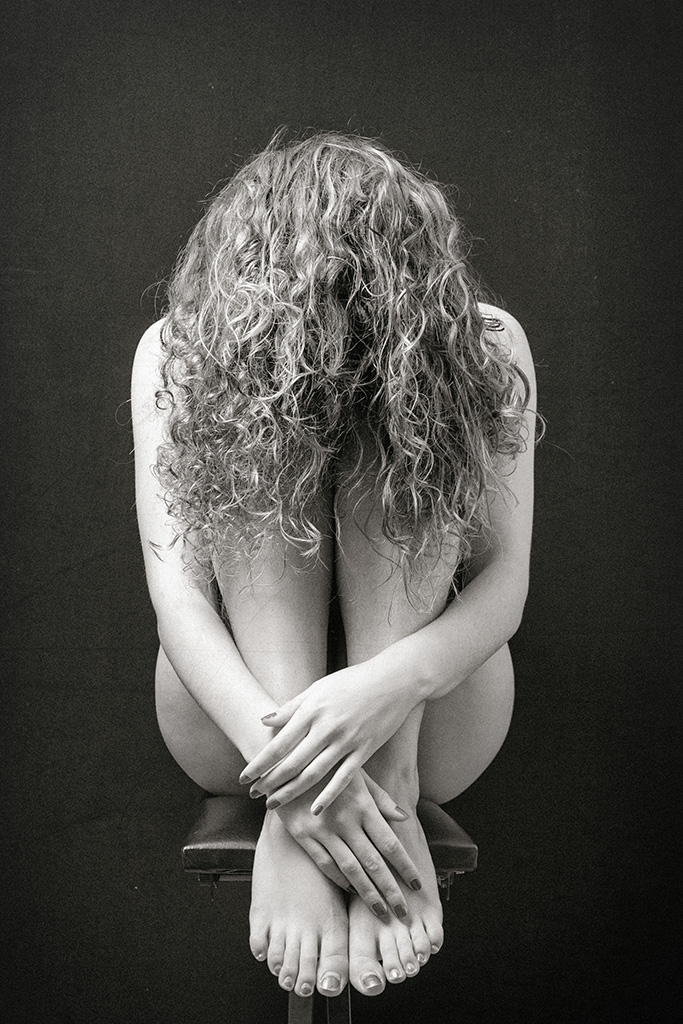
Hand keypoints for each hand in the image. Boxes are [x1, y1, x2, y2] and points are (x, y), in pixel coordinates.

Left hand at [240, 659, 419, 811]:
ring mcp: (346, 741)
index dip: (259, 764)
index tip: (244, 778)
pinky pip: (344, 778)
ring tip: (274, 804)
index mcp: (312, 710)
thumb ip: (292, 707)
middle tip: (254, 796)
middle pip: (291, 763)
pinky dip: (328, 796)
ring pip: (313, 774)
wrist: (393, 679)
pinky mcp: (364, 750)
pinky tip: (315, 811)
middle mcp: (326, 727)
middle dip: (269, 782)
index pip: (278, 744)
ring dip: (291, 792)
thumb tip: (265, 720)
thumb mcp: (318, 688)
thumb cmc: (352, 681)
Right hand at [274, 770, 420, 917]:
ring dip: (368, 893)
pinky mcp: (303, 835)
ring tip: (381, 913)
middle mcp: (345, 820)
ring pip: (350, 869)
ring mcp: (323, 830)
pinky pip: (324, 863)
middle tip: (403, 912)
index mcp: (363, 805)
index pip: (390, 843)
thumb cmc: (329, 766)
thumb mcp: (357, 774)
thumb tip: (404, 818)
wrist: (289, 759)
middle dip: (390, 890)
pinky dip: (339, 879)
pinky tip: (351, 891)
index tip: (417, 885)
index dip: (405, 866)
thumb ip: (381, 798)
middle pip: (373, 862)